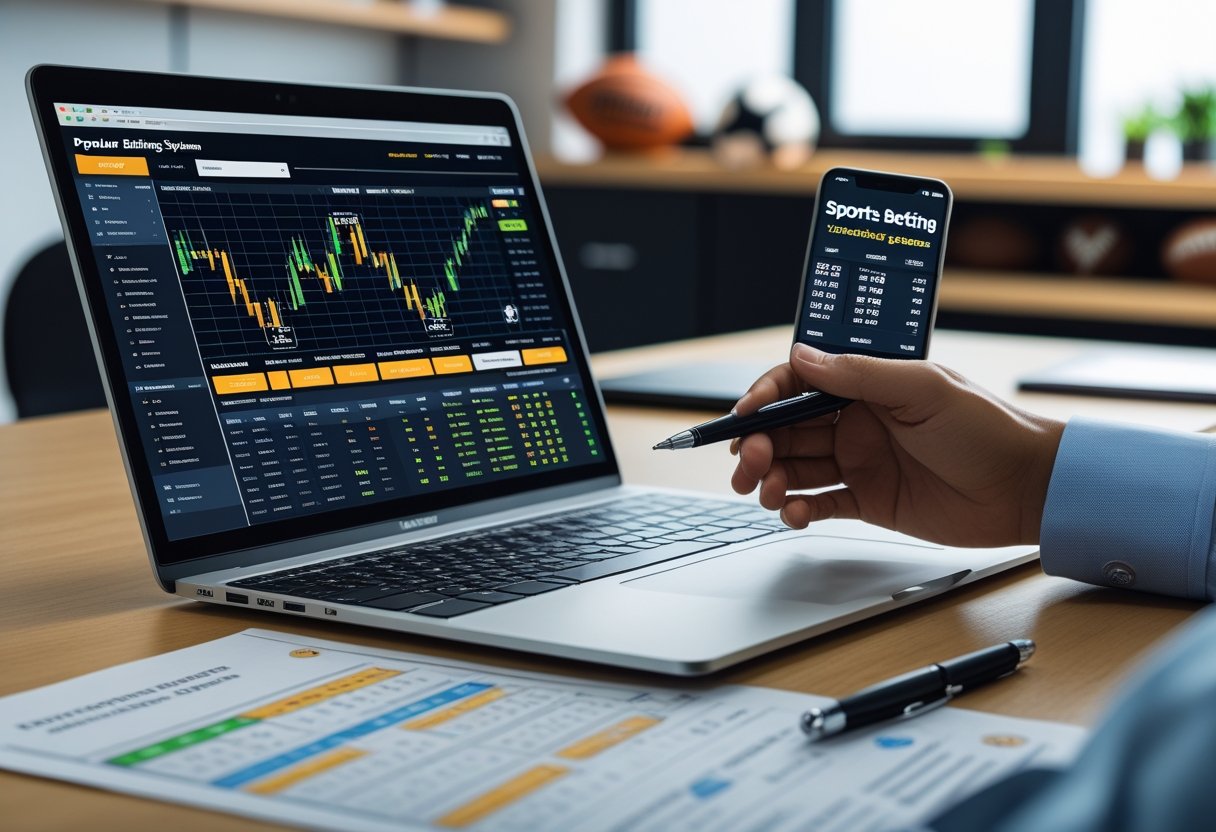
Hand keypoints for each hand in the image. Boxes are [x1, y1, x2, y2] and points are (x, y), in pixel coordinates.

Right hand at [730, 343, 1064, 547]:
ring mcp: (861, 462)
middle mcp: (857, 421)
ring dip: (773, 479)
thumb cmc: (988, 429)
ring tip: (769, 492)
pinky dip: (799, 509)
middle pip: (788, 430)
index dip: (765, 398)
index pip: (799, 384)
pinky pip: (820, 504)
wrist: (1026, 488)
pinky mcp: (869, 501)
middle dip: (760, 445)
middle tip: (750, 463)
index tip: (744, 417)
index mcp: (867, 386)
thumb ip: (858, 374)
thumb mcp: (922, 388)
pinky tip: (795, 512)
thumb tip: (802, 355)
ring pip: (797, 468)